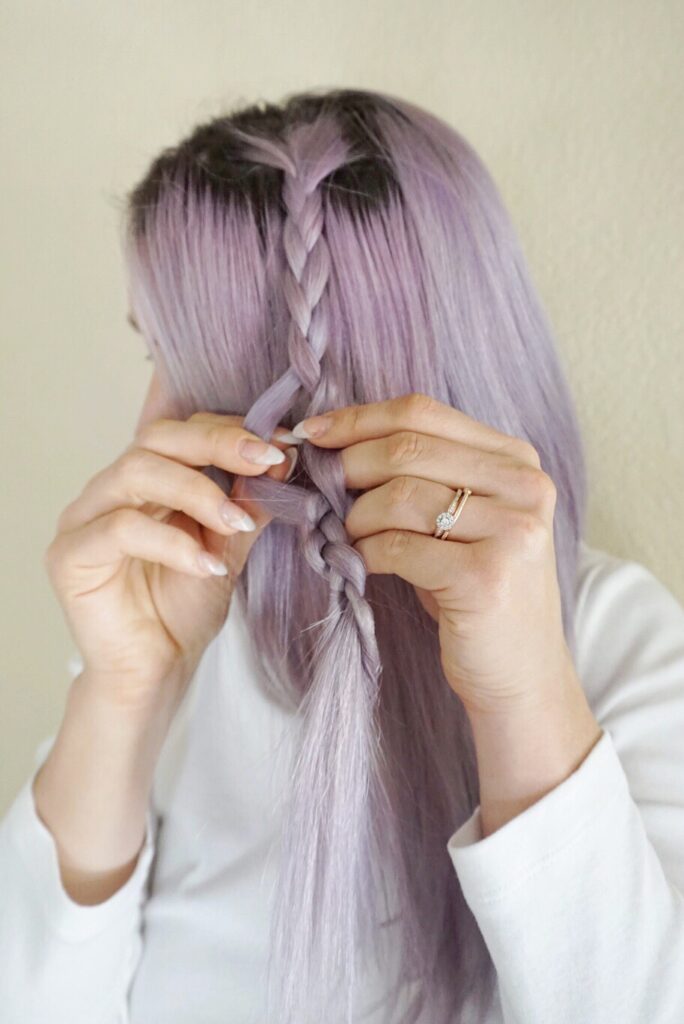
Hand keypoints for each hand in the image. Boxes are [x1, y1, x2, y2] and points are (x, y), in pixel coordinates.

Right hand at [45, 394, 297, 713]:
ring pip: (135, 472)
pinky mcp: (70, 556)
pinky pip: (119, 529)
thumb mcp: (227, 547)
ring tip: (236, 523)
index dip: (231, 432)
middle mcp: (109, 490)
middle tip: (264, 461)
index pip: (183, 432)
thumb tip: (281, 459)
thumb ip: (245, 504)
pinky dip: (171, 542)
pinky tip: (206, 565)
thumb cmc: (184, 610)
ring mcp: (84, 518)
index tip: (280, 447)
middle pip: (155, 439)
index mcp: (145, 480)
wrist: (156, 672)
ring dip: (196, 492)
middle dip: (216, 445)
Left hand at [292, 392, 576, 716]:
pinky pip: (398, 547)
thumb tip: (332, 444)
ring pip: (399, 495)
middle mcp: (524, 487)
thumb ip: (421, 475)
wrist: (521, 675)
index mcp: (516, 460)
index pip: (423, 412)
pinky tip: (364, 565)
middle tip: (320, 489)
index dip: (358, 418)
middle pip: (408, 448)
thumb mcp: (461, 521)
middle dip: (348, 466)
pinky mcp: (486, 576)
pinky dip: (367, 553)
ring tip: (351, 537)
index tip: (313, 433)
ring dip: (357, 517)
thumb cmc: (476, 593)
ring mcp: (511, 531)